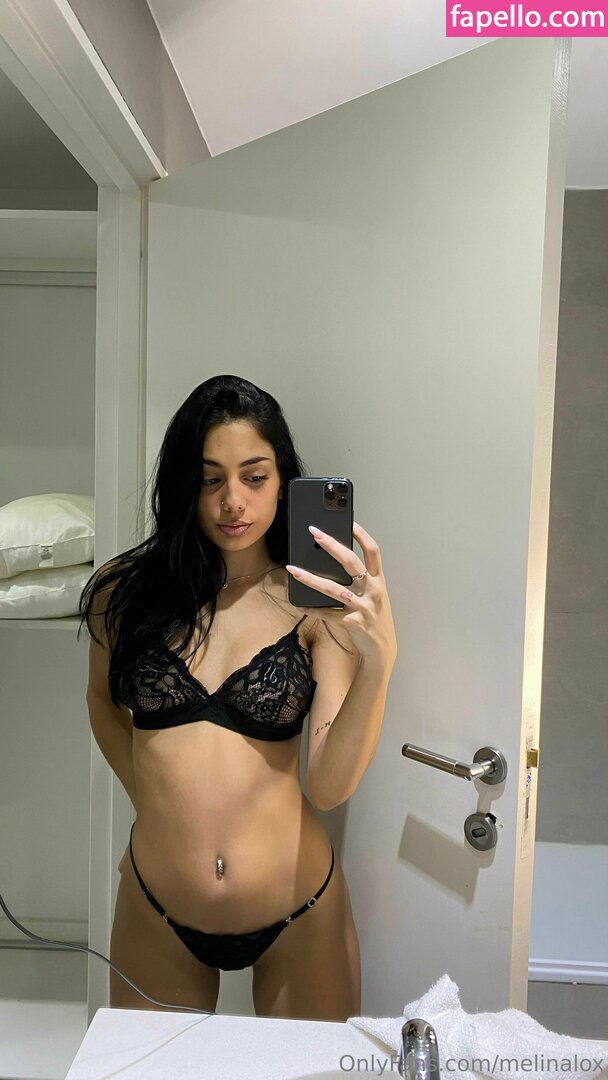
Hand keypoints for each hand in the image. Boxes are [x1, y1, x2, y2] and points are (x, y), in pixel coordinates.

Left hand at [286, 520, 397, 670]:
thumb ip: (361, 580)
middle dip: (332, 545)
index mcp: (379, 580)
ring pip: (333, 588)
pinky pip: (327, 614)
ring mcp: (363, 607)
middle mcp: (373, 590)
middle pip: (351, 562)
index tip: (349, 521)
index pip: (373, 551)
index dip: (362, 535)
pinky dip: (311, 608)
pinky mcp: (353, 623)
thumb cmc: (375, 618)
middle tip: (314, 532)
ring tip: (293, 569)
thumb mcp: (374, 596)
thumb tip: (337, 561)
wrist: (382, 649)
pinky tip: (298, 603)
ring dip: (310, 578)